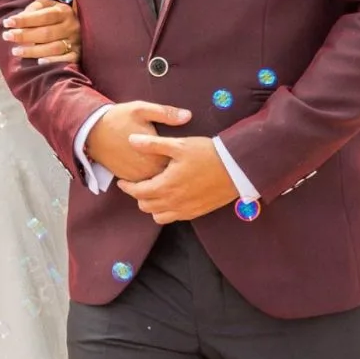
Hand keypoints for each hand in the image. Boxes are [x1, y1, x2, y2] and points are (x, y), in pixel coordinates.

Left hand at [5, 0, 80, 62]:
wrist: (82, 26)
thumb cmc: (57, 16)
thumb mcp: (48, 6)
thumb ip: (35, 8)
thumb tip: (20, 17)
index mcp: (64, 11)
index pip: (43, 16)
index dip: (25, 20)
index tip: (7, 23)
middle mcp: (71, 26)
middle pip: (46, 33)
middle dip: (24, 35)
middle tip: (7, 36)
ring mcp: (76, 41)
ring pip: (54, 48)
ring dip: (33, 51)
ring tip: (16, 51)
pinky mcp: (78, 55)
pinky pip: (66, 60)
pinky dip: (53, 61)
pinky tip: (39, 62)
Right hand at [84, 100, 190, 184]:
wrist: (91, 131)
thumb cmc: (118, 118)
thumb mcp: (142, 109)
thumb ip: (166, 114)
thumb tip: (188, 116)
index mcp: (155, 153)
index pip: (178, 162)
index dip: (184, 159)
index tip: (190, 153)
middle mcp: (147, 169)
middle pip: (169, 175)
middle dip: (176, 170)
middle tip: (183, 163)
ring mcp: (136, 176)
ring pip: (156, 181)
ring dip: (163, 176)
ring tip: (171, 168)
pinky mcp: (126, 178)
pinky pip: (143, 184)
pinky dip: (150, 179)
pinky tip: (153, 168)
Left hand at [120, 135, 239, 222]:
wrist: (237, 168)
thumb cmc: (207, 153)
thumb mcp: (179, 145)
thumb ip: (153, 145)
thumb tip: (131, 140)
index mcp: (165, 186)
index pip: (137, 192)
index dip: (127, 187)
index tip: (123, 181)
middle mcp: (173, 202)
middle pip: (145, 206)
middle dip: (138, 196)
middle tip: (139, 184)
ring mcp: (186, 210)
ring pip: (159, 216)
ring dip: (153, 206)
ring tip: (155, 192)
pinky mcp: (197, 212)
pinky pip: (175, 218)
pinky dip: (168, 211)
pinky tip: (172, 198)